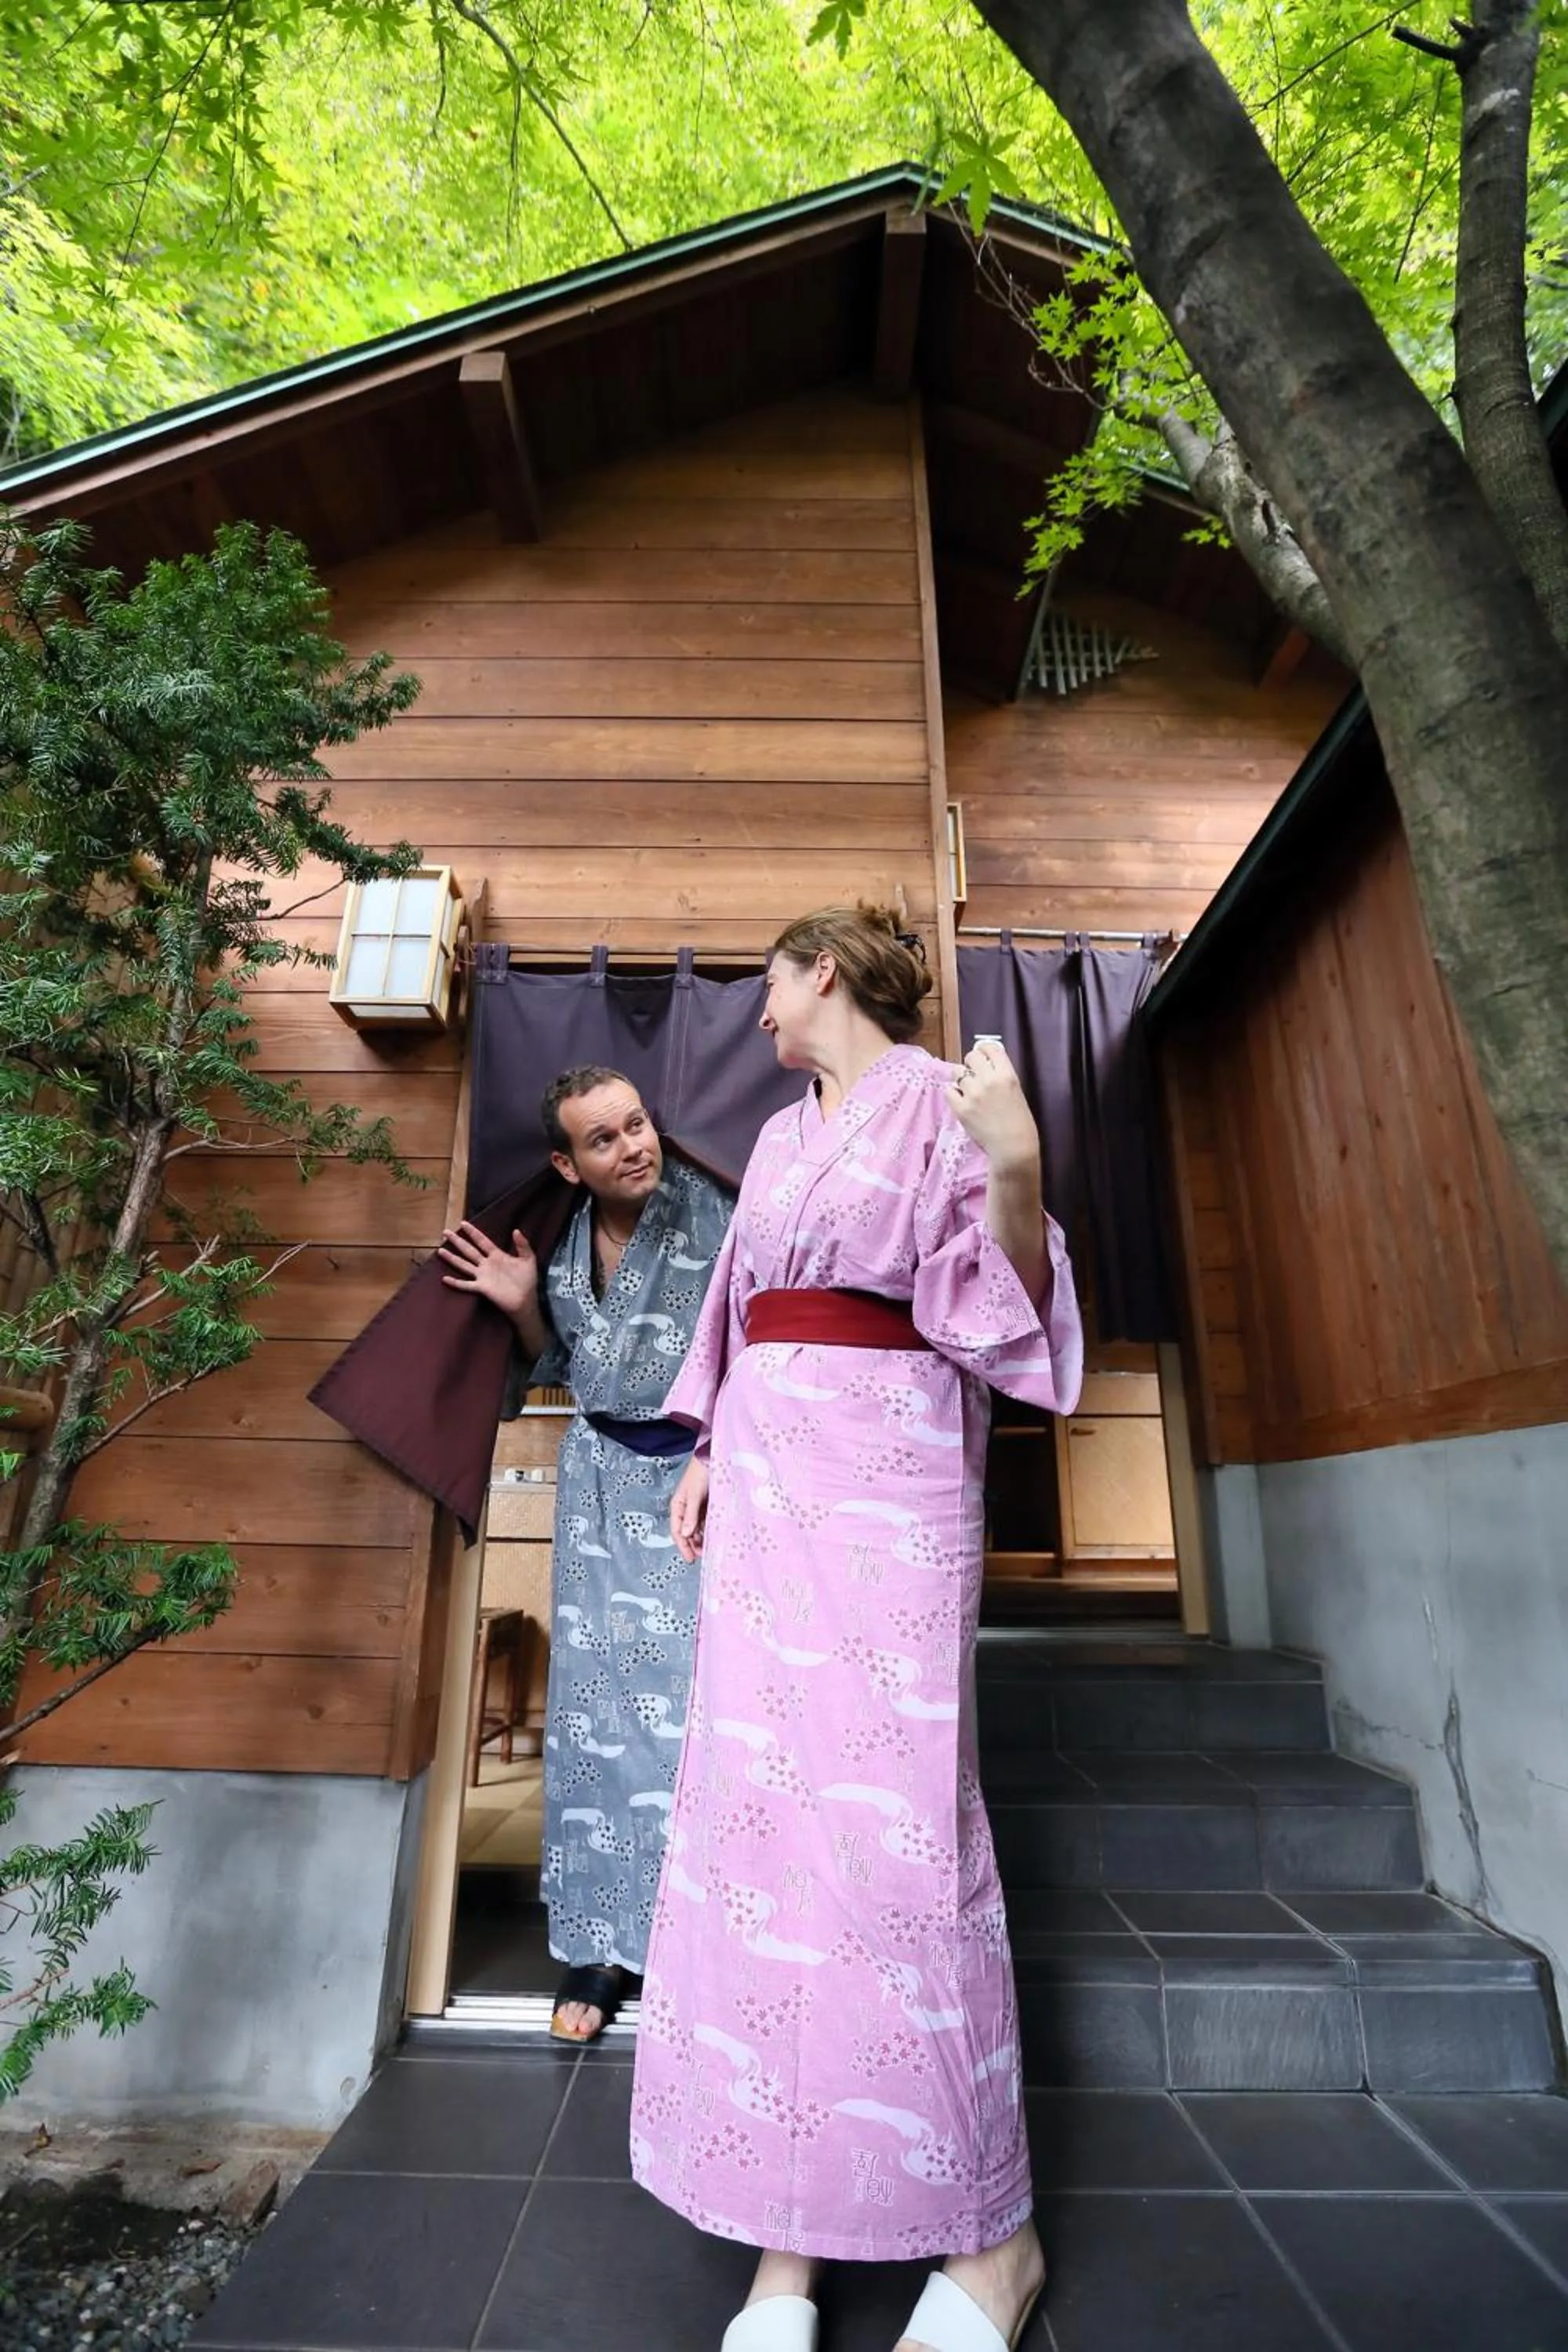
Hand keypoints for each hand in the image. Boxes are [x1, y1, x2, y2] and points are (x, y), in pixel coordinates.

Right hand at [437, 1221, 538, 1316]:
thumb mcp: (528, 1259)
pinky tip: (445, 1279)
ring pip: (464, 1265)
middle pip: (469, 1250)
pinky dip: (456, 1283)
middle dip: (457, 1241)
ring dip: (452, 1258)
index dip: (473, 1232)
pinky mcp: (482, 1288)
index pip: (482, 1241)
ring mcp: (483, 1276)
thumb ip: (523, 1245)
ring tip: (440, 1250)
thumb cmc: (528, 1280)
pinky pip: (466, 1285)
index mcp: (497, 1255)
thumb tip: (516, 1230)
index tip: (463, 1223)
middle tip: (446, 1232)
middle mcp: (486, 1264)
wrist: (526, 1300)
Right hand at [671, 1456, 709, 1561]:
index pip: (677, 1531)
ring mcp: (696, 1508)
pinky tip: (713, 1536)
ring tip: (709, 1549)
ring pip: (696, 1529)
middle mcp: (685, 1509)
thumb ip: (691, 1515)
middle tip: (702, 1556)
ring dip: (700, 1539)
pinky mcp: (706, 1505)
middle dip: (692, 1545)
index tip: (690, 1558)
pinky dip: (707, 1530)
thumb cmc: (700, 1474)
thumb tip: (685, 1534)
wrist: (711, 1458)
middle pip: (686, 1532)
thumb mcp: (694, 1495)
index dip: (683, 1546)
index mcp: (678, 1506)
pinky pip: (705, 1522)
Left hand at [946, 1039, 1039, 1170]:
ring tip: (968, 1090)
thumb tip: (985, 1063)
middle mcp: (988, 1080)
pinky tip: (961, 1100)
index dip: (984, 1049)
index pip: (990, 1048)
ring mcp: (972, 1094)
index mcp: (1006, 1074)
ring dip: (962, 1078)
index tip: (983, 1055)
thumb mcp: (1016, 1091)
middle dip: (972, 1063)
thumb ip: (1001, 1076)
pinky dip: (954, 1093)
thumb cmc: (1020, 1122)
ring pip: (957, 1071)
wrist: (1013, 1147)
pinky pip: (949, 1090)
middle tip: (974, 1074)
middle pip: (971, 1056)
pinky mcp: (960, 1108)